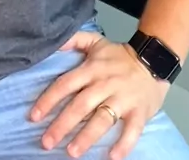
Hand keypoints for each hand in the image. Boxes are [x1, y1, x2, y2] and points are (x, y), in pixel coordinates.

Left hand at [30, 29, 169, 159]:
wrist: (154, 59)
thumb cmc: (120, 55)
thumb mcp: (95, 41)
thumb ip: (73, 40)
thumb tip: (52, 43)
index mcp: (92, 69)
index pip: (66, 84)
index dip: (49, 100)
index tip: (34, 116)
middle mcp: (105, 84)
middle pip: (80, 105)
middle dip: (62, 124)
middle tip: (47, 141)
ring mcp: (123, 99)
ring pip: (102, 119)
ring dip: (87, 136)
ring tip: (72, 151)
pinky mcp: (140, 111)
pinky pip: (132, 130)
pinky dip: (123, 144)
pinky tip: (112, 156)